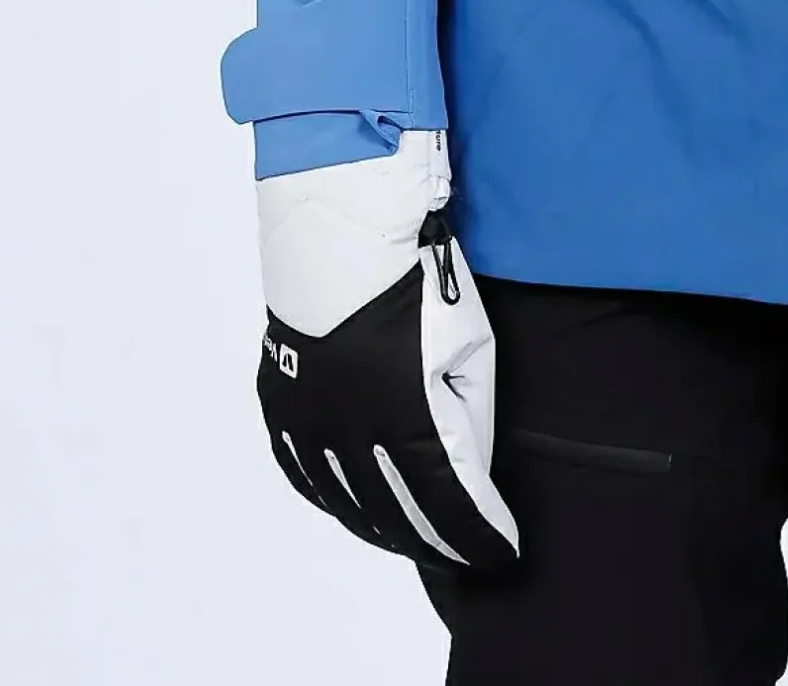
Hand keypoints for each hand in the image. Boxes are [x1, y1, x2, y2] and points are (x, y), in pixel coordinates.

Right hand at [253, 128, 519, 571]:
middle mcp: (352, 434)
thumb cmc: (417, 280)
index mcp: (406, 418)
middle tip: (466, 553)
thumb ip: (471, 417)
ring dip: (387, 527)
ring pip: (349, 504)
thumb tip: (467, 468)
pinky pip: (305, 475)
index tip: (504, 552)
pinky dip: (335, 499)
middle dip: (440, 541)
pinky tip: (356, 507)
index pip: (452, 503)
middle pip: (400, 515)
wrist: (342, 235)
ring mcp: (310, 425)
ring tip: (418, 536)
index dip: (481, 535)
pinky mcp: (283, 409)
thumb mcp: (469, 346)